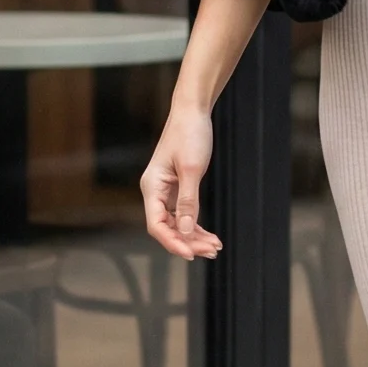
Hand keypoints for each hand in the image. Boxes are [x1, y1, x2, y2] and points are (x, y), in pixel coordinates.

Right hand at [141, 105, 220, 260]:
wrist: (192, 112)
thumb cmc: (190, 135)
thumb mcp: (191, 169)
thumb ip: (188, 201)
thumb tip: (187, 231)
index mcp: (152, 187)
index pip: (156, 225)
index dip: (172, 242)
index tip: (191, 254)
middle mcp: (155, 192)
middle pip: (167, 227)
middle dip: (189, 241)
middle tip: (213, 250)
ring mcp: (165, 191)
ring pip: (177, 223)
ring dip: (194, 237)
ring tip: (215, 247)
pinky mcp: (177, 188)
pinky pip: (183, 214)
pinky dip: (196, 226)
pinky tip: (210, 236)